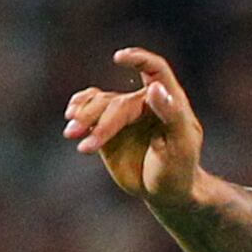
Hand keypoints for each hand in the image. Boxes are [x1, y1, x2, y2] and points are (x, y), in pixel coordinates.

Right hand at [63, 47, 206, 206]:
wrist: (165, 192)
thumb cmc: (179, 169)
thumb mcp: (181, 146)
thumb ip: (171, 115)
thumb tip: (154, 88)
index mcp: (169, 101)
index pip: (155, 70)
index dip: (139, 59)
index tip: (119, 58)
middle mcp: (145, 102)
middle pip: (117, 102)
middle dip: (100, 119)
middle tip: (86, 138)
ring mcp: (125, 114)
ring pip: (99, 105)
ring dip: (83, 117)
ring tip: (71, 133)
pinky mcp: (108, 127)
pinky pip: (90, 109)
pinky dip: (79, 109)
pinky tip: (70, 116)